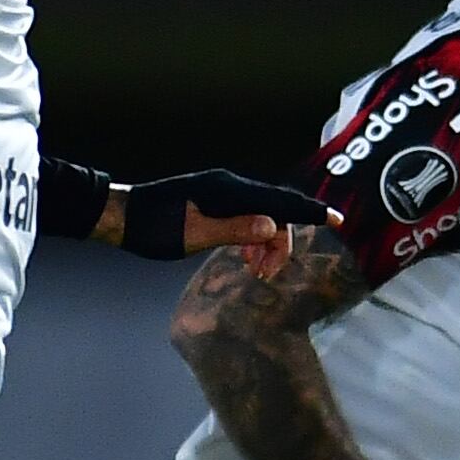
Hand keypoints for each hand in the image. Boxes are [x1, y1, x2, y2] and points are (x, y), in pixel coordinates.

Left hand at [120, 168, 323, 265]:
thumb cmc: (153, 227)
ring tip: (256, 270)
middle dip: (280, 241)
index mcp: (228, 191)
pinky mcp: (213, 201)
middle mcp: (229, 186)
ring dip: (266, 243)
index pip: (279, 201)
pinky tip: (246, 257)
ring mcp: (221, 192)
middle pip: (274, 210)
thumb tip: (272, 227)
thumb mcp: (194, 234)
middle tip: (268, 273)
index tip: (337, 221)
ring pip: (261, 216)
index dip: (309, 213)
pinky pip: (246, 217)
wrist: (122, 216)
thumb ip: (234, 230)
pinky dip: (252, 237)